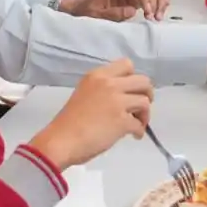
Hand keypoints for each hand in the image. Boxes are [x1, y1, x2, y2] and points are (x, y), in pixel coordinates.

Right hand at [29, 61, 153, 168]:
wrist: (60, 141)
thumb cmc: (68, 122)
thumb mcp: (84, 93)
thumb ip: (102, 90)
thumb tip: (122, 98)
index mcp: (97, 75)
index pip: (127, 64)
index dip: (133, 78)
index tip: (131, 90)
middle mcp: (109, 84)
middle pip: (143, 81)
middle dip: (147, 94)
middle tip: (141, 107)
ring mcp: (116, 101)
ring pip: (145, 101)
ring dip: (144, 114)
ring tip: (137, 123)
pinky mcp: (121, 120)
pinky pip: (140, 124)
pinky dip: (139, 130)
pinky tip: (134, 136)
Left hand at [69, 0, 169, 20]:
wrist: (83, 12)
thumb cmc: (87, 12)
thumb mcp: (96, 15)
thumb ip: (113, 13)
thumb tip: (133, 11)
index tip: (148, 12)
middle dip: (155, 0)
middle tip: (155, 17)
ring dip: (159, 1)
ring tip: (158, 17)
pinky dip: (159, 1)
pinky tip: (162, 10)